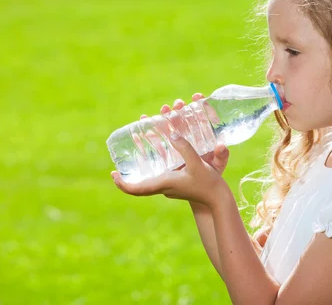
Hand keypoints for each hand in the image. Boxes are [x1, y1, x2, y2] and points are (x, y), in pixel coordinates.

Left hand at [111, 93, 230, 208]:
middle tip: (128, 145)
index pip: (136, 189)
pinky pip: (159, 172)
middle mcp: (164, 186)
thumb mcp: (197, 164)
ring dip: (144, 158)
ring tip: (141, 139)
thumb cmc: (208, 184)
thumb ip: (185, 148)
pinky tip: (160, 148)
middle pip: (140, 179)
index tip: (113, 174)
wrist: (219, 198)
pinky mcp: (177, 182)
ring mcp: (170, 186)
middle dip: (131, 164)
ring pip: (149, 174)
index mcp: (164, 184)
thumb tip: (172, 133)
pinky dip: (156, 160)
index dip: (122, 183)